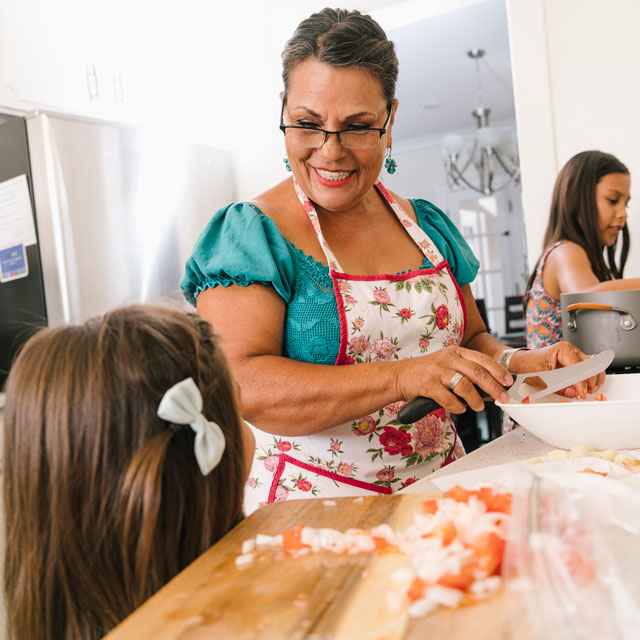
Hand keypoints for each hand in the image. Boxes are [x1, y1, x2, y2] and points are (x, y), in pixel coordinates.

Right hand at [396, 345, 512, 413]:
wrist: (398, 376)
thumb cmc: (425, 372)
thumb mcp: (446, 364)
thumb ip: (465, 370)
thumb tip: (490, 386)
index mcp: (455, 351)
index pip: (482, 359)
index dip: (498, 370)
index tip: (508, 381)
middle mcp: (447, 358)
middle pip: (478, 373)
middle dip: (493, 387)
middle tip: (502, 397)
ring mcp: (437, 371)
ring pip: (465, 386)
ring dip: (475, 400)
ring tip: (478, 407)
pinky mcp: (428, 384)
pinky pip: (449, 399)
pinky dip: (457, 406)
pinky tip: (459, 408)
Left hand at [509, 341, 605, 398]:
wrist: (522, 361)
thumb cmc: (529, 365)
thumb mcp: (542, 378)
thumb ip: (559, 386)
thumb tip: (573, 392)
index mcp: (562, 349)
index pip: (579, 366)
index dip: (581, 382)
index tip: (581, 393)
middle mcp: (571, 350)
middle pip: (590, 365)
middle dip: (589, 381)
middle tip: (584, 393)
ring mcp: (574, 355)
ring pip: (592, 366)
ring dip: (593, 379)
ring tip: (588, 391)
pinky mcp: (574, 361)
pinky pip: (588, 368)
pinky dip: (590, 378)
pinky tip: (588, 387)